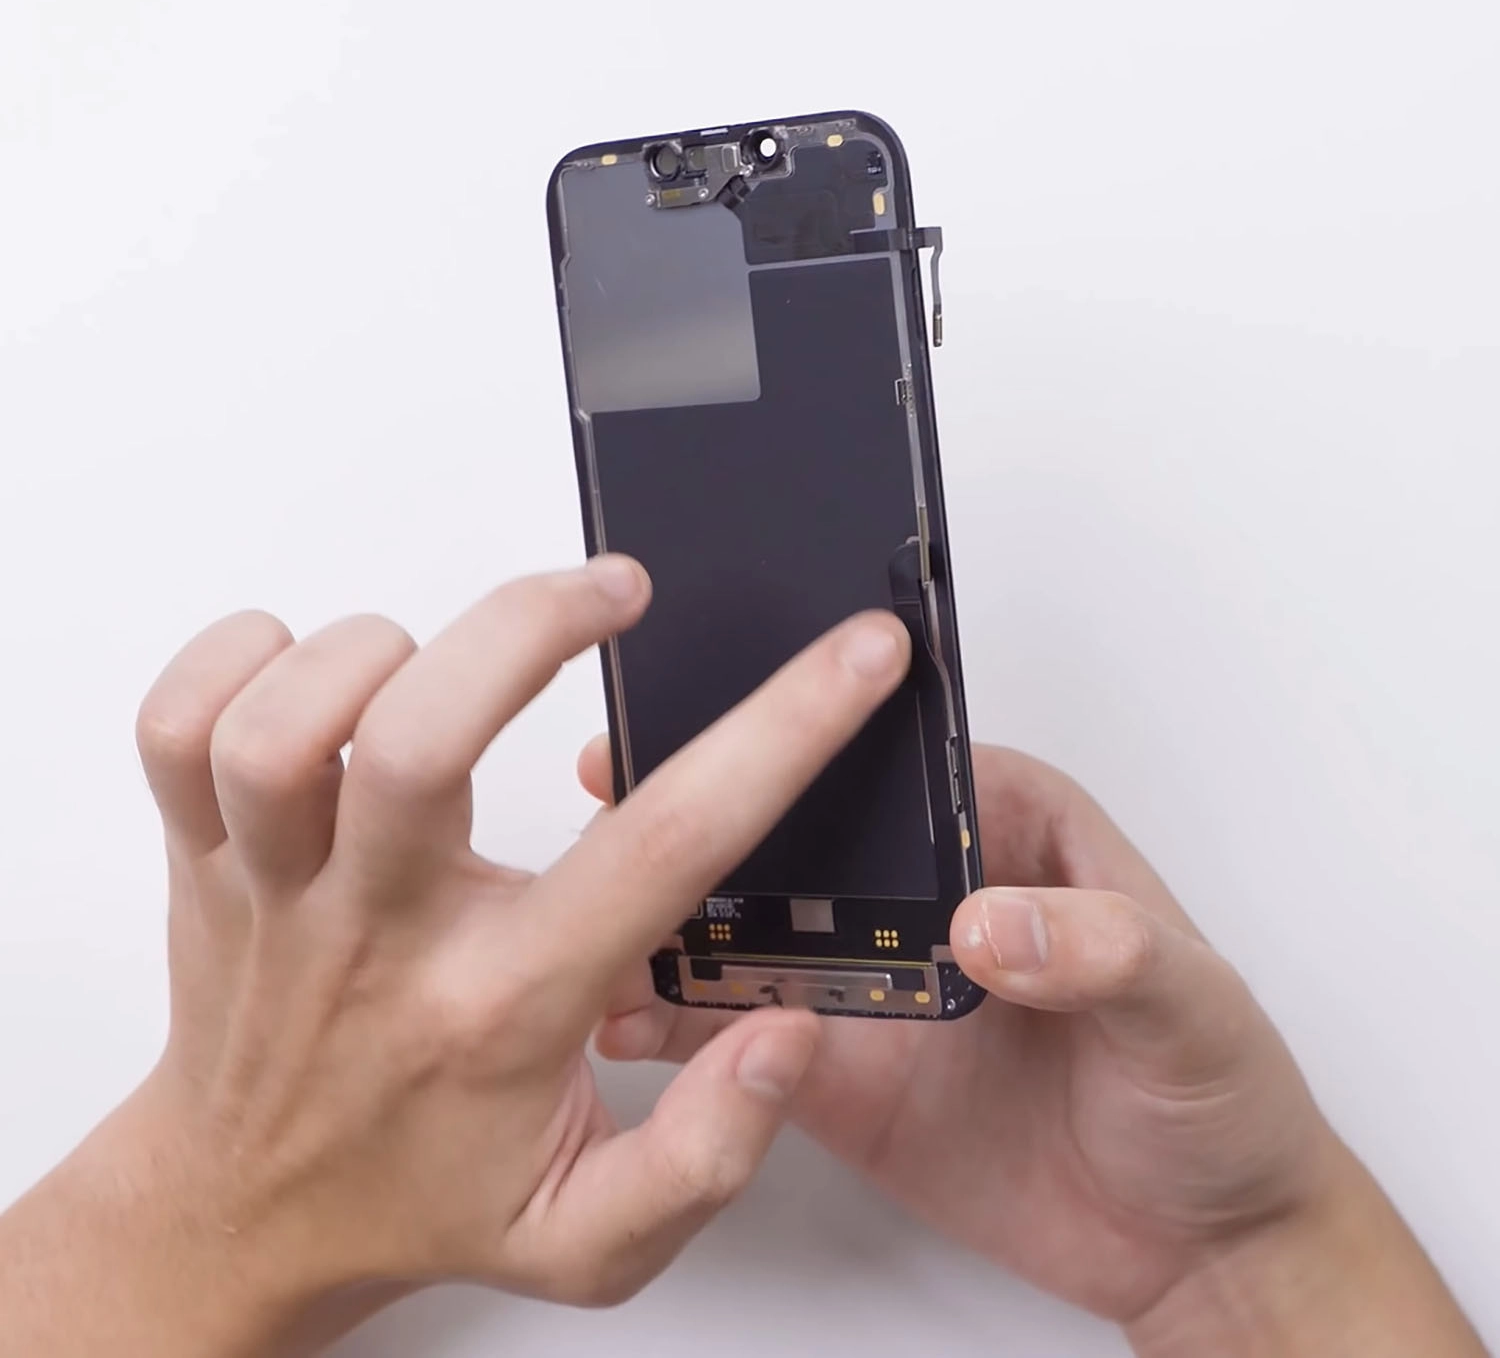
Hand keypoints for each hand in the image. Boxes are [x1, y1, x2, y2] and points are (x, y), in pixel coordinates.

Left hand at [0, 559, 912, 1357]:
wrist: (243, 1213)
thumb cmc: (419, 1195)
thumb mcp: (592, 1235)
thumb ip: (707, 1152)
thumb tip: (785, 1033)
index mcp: (500, 1008)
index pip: (663, 850)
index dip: (782, 732)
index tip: (855, 657)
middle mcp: (381, 936)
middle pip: (423, 741)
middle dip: (533, 626)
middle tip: (615, 589)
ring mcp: (276, 891)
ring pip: (286, 726)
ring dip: (377, 647)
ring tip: (443, 651)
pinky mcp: (201, 856)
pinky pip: (178, 724)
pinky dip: (239, 657)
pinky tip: (315, 668)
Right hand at [589, 743, 1472, 1347]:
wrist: (1200, 1245)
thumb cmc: (1221, 1094)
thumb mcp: (1189, 1005)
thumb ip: (1099, 950)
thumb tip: (989, 920)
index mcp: (1010, 828)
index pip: (897, 756)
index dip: (814, 736)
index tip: (737, 733)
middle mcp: (926, 889)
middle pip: (802, 832)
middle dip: (712, 819)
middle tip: (625, 814)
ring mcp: (876, 980)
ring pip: (756, 929)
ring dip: (681, 925)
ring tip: (604, 927)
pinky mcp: (845, 1069)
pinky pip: (750, 1037)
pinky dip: (688, 1029)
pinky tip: (635, 1024)